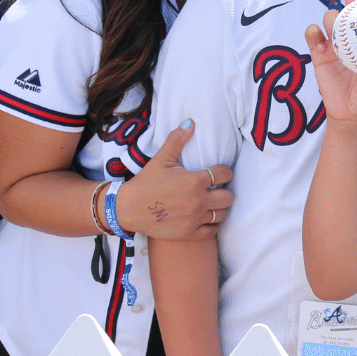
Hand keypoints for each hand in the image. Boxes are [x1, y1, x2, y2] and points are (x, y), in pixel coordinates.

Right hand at [116, 122, 233, 239]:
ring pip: (222, 214)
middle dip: (224, 191)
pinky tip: (204, 218)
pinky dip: (211, 225)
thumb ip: (177, 140)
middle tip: (215, 190)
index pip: (225, 174)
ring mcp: (195, 219)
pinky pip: (212, 231)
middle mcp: (198, 201)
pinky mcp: (189, 233)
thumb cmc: (146, 182)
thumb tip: (190, 122)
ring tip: (209, 203)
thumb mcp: (161, 159)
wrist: (128, 208)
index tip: (218, 173)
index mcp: (195, 181)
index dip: (224, 172)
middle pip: (228, 197)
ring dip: (218, 208)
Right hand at [306, 0, 356, 123]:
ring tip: (333, 24)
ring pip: (332, 22)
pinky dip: (313, 34)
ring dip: (332, 17)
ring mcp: (337, 45)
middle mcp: (355, 41)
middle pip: (351, 15)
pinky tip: (317, 40)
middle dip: (352, 1)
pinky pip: (314, 38)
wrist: (350, 115)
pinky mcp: (319, 54)